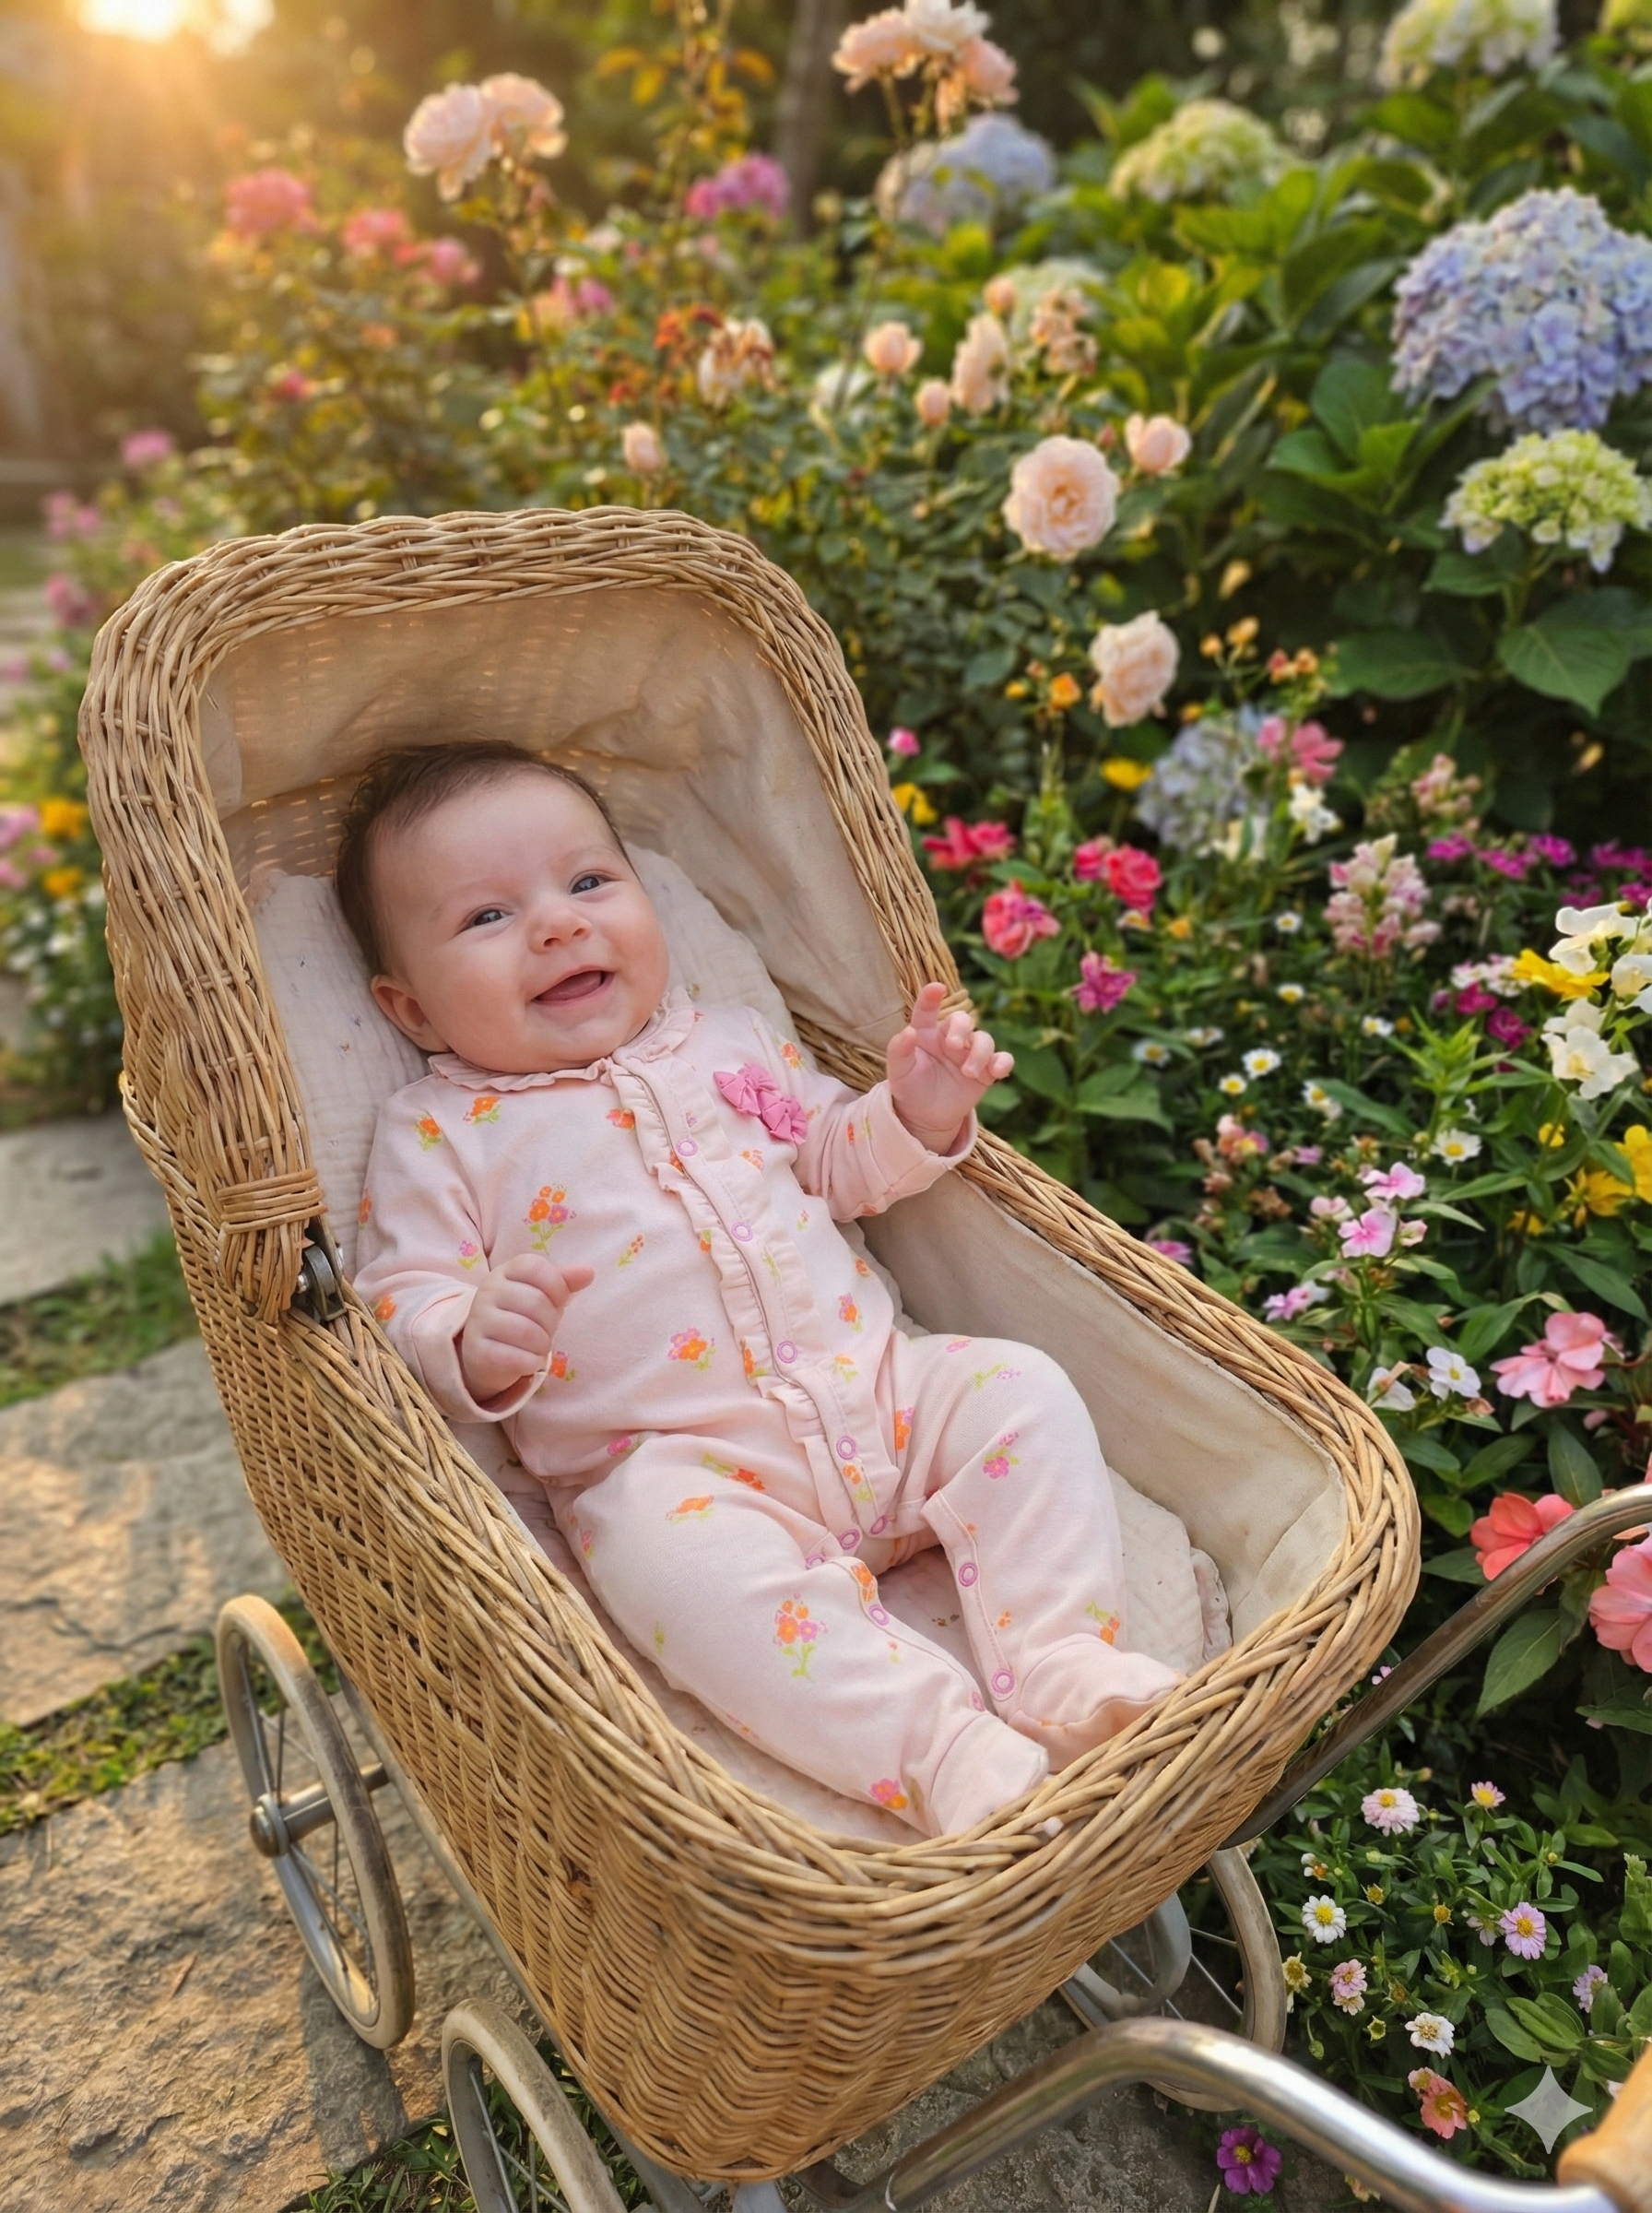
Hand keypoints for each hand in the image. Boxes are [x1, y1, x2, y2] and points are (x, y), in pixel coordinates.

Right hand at [459, 1253, 592, 1405]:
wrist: (486, 1355)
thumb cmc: (520, 1319)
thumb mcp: (542, 1296)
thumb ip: (564, 1282)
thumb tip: (589, 1272)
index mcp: (504, 1273)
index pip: (536, 1267)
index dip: (556, 1286)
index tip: (557, 1302)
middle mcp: (488, 1292)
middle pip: (536, 1302)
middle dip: (551, 1322)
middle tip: (545, 1331)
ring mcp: (479, 1321)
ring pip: (527, 1332)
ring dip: (542, 1345)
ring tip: (537, 1348)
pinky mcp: (478, 1351)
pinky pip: (517, 1357)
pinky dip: (531, 1363)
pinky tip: (527, 1361)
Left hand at [886, 982, 1013, 1154]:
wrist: (925, 1117)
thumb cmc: (909, 1087)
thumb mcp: (898, 1070)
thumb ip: (899, 1049)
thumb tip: (908, 1031)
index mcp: (926, 1032)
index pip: (927, 1010)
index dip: (931, 997)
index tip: (936, 988)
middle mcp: (950, 1038)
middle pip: (963, 1020)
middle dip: (961, 1028)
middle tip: (953, 1046)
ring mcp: (969, 1053)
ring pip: (984, 1039)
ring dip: (980, 1053)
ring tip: (968, 1072)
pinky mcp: (986, 1071)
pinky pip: (1002, 1059)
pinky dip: (1003, 1062)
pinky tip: (998, 1070)